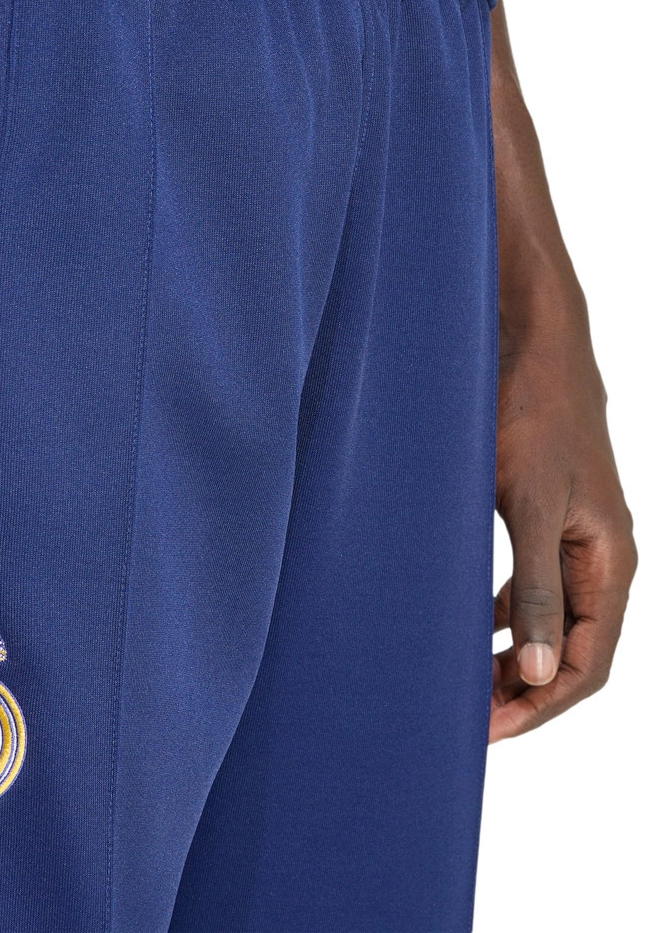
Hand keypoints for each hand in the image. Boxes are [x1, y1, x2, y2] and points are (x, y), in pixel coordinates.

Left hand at [489, 287, 635, 740]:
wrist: (530, 343)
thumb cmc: (532, 416)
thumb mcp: (529, 507)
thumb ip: (536, 590)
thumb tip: (538, 675)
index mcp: (610, 562)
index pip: (587, 664)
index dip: (539, 706)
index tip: (486, 730)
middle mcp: (600, 557)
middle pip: (571, 650)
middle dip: (523, 690)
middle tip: (468, 720)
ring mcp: (573, 537)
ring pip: (549, 620)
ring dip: (510, 655)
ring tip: (462, 683)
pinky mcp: (544, 516)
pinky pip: (531, 585)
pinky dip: (500, 613)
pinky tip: (464, 624)